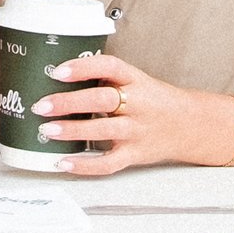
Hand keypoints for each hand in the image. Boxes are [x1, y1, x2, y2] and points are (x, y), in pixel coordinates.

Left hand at [35, 54, 233, 175]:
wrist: (191, 125)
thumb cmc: (156, 101)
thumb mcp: (137, 82)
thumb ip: (107, 80)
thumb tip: (62, 78)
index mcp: (137, 80)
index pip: (110, 67)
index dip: (84, 67)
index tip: (59, 70)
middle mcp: (138, 104)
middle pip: (102, 99)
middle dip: (69, 102)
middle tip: (42, 105)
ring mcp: (137, 131)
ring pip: (103, 130)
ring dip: (71, 130)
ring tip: (47, 130)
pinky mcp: (135, 155)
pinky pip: (108, 163)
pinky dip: (84, 165)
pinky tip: (64, 162)